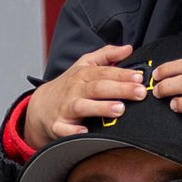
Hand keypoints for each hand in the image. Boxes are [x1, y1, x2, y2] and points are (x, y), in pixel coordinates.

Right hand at [20, 45, 142, 150]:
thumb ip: (107, 55)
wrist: (41, 106)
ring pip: (83, 106)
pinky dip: (73, 132)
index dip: (123, 74)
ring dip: (100, 108)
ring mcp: (66, 108)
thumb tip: (128, 48)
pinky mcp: (58, 125)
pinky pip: (65, 129)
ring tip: (119, 109)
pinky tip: (85, 132)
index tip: (140, 77)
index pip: (105, 72)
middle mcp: (75, 90)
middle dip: (119, 89)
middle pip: (98, 87)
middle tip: (139, 92)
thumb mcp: (84, 65)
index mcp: (83, 75)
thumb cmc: (69, 85)